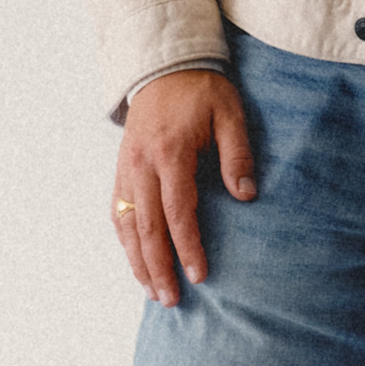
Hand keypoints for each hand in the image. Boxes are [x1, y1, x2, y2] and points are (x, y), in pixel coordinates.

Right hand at [112, 70, 256, 306]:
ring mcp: (126, 167)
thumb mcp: (229, 114)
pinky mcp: (121, 168)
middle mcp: (141, 165)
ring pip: (127, 223)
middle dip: (158, 266)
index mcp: (170, 153)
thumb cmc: (202, 91)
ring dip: (136, 259)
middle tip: (171, 299)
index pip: (177, 212)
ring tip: (151, 290)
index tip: (199, 275)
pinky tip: (135, 258)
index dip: (187, 247)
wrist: (164, 66)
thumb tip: (245, 194)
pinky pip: (118, 209)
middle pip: (146, 227)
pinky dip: (125, 238)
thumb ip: (237, 154)